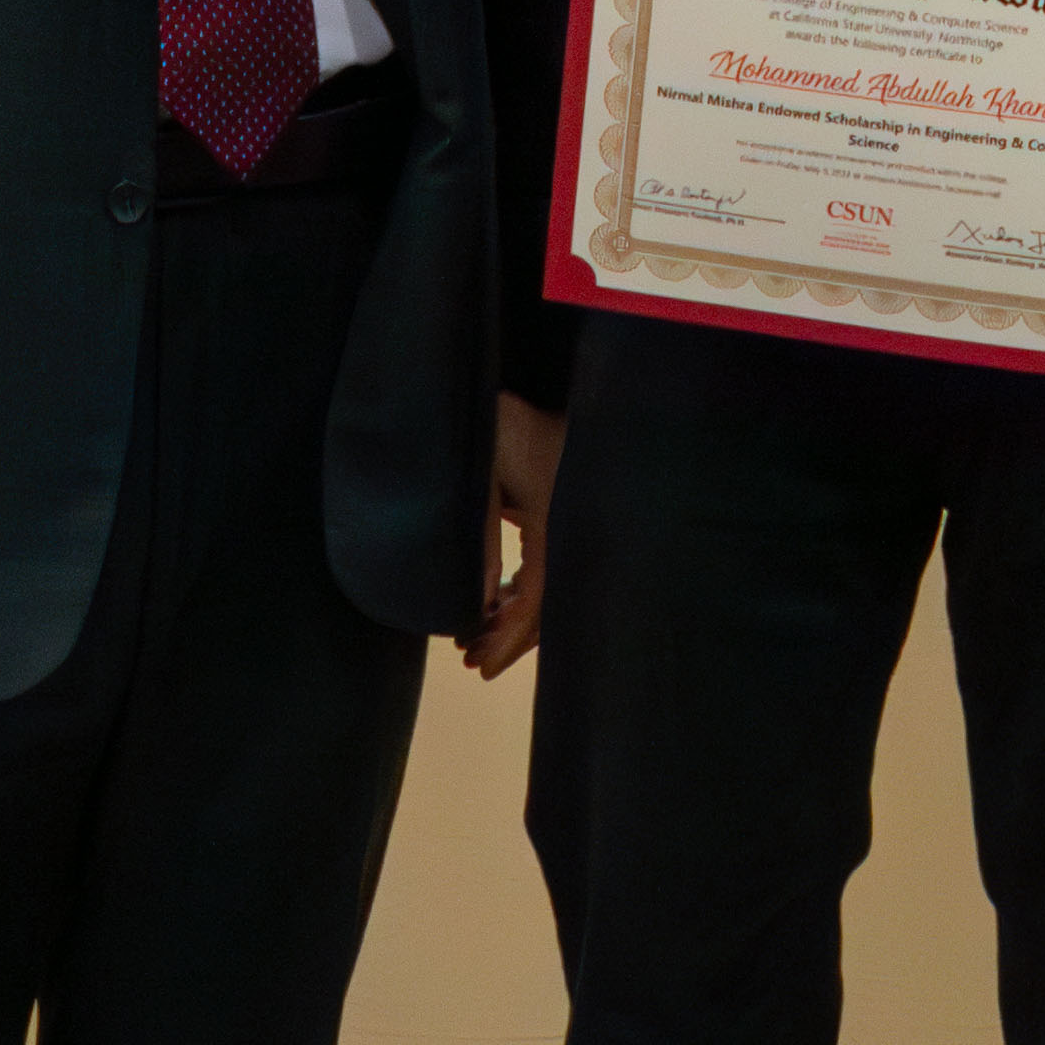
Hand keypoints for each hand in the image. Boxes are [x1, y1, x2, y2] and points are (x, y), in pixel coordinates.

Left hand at [463, 392, 564, 678]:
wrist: (560, 375)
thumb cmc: (512, 415)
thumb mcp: (487, 467)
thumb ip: (480, 531)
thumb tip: (480, 597)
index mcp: (558, 523)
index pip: (537, 601)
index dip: (508, 640)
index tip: (479, 669)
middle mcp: (573, 528)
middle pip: (548, 606)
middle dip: (509, 637)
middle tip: (470, 661)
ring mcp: (574, 519)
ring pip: (552, 587)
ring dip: (516, 614)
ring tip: (475, 636)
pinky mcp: (567, 509)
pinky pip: (552, 564)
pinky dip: (526, 589)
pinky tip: (501, 599)